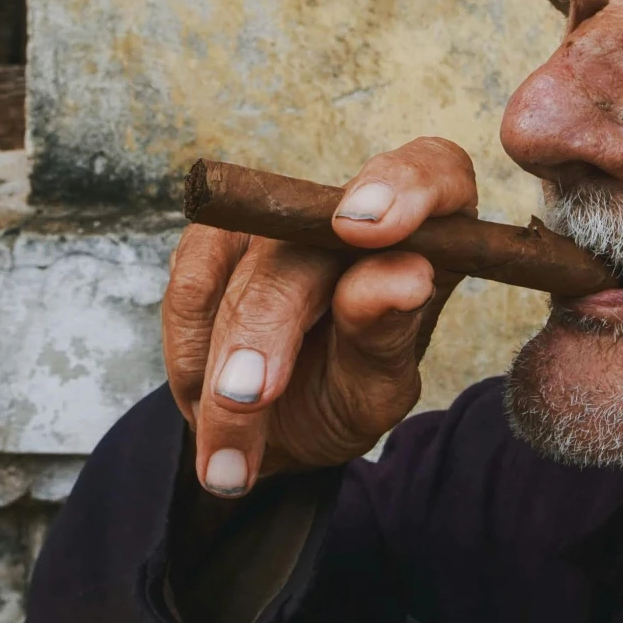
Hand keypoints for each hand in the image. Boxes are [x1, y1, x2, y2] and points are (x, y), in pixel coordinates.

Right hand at [161, 137, 477, 495]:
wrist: (274, 426)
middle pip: (305, 244)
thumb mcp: (377, 390)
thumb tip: (403, 275)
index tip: (365, 228)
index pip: (434, 171)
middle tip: (250, 398)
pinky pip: (188, 285)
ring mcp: (277, 218)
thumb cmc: (345, 395)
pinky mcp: (215, 237)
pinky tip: (206, 407)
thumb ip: (388, 335)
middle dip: (267, 327)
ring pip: (239, 271)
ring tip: (229, 451)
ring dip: (220, 366)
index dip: (403, 186)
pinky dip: (190, 354)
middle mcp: (352, 211)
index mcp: (427, 234)